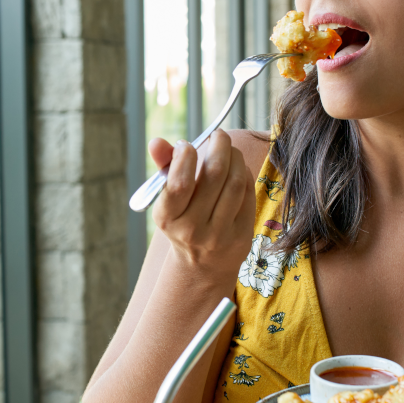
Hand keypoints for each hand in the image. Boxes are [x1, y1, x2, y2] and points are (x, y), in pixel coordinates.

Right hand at [150, 131, 255, 274]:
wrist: (202, 266)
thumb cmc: (182, 221)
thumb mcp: (167, 199)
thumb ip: (164, 168)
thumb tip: (156, 142)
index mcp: (167, 218)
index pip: (179, 183)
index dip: (185, 156)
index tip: (187, 145)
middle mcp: (192, 229)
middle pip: (214, 175)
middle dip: (219, 146)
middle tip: (218, 136)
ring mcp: (219, 235)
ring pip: (235, 182)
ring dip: (236, 157)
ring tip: (229, 150)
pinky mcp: (241, 237)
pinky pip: (247, 195)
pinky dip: (245, 174)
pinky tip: (238, 169)